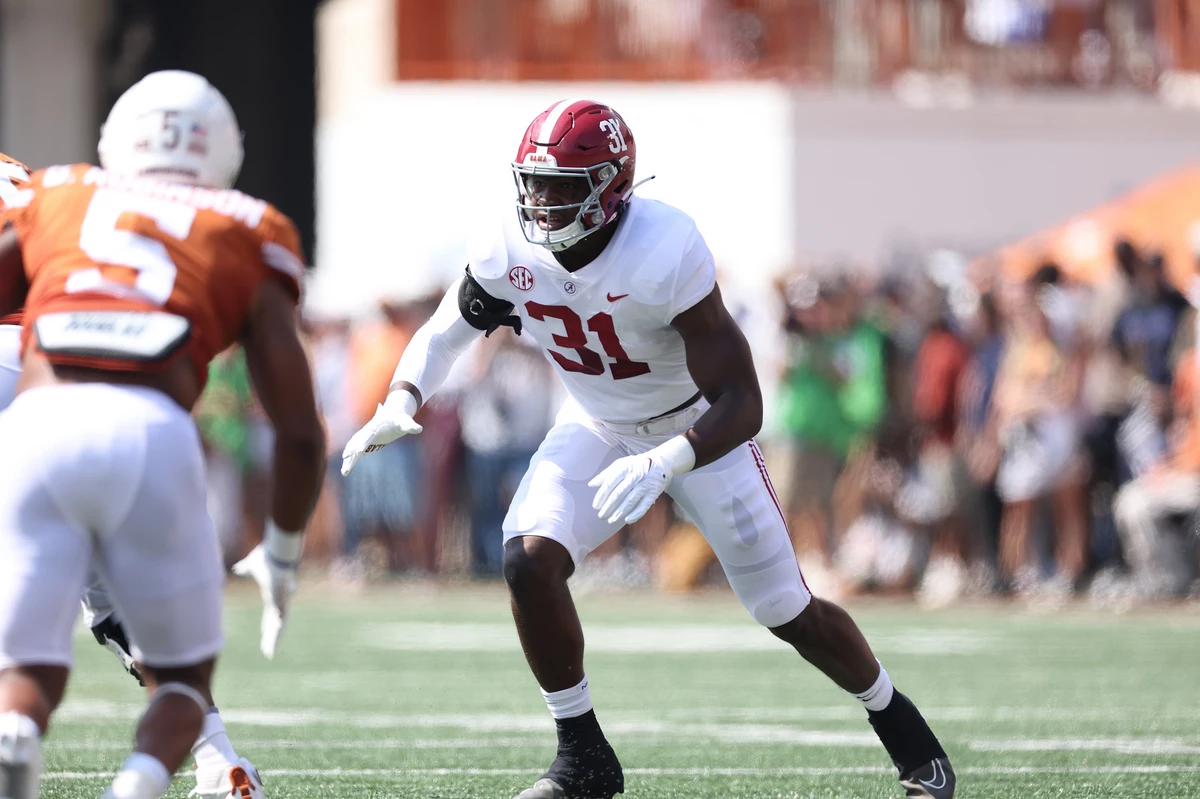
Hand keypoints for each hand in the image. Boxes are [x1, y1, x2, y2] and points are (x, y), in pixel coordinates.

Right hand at [231, 543, 296, 659]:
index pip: (270, 617)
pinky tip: (277, 633)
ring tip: (270, 653)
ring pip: (280, 623)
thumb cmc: (266, 557)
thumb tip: (238, 568)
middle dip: (271, 639)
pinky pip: (281, 612)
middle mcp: (279, 601)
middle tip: (268, 654)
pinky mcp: (282, 596)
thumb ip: (245, 568)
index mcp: (272, 597)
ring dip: (274, 638)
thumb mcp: (251, 566)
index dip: (267, 628)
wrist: (277, 550)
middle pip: (275, 625)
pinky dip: (279, 623)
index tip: (265, 639)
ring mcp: (282, 600)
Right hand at [341, 394, 422, 475]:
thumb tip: (419, 429)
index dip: (362, 443)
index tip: (358, 451)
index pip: (368, 435)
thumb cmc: (400, 419)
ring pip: (354, 446)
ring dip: (348, 457)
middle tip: (346, 461)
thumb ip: (411, 426)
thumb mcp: (406, 422)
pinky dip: (350, 456)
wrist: (393, 413)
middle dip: (351, 452)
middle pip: (357, 442)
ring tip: (344, 471)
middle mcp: (367, 431)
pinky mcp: (366, 440)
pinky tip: (346, 466)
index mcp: (375, 426)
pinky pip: (356, 448)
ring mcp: (365, 435)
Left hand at [589, 454, 670, 525]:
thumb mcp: (621, 464)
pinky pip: (644, 506)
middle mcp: (634, 476)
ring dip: (620, 512)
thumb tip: (591, 484)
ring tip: (611, 520)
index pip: (610, 483)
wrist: (661, 463)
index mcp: (625, 468)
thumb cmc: (636, 465)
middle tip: (601, 516)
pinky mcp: (653, 493)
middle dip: (608, 506)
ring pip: (630, 501)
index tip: (595, 506)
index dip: (601, 496)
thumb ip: (606, 474)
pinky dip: (636, 514)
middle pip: (619, 494)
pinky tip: (627, 520)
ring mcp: (644, 485)